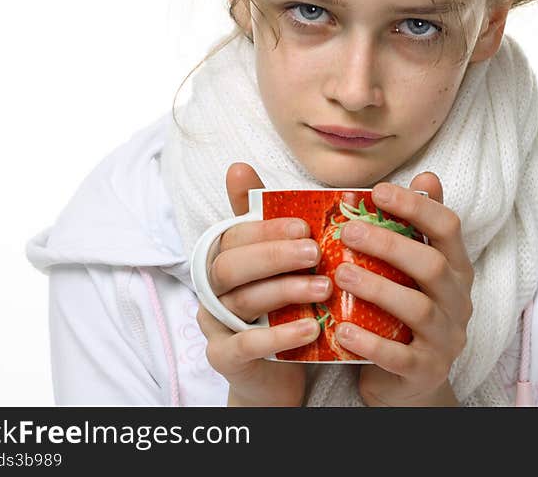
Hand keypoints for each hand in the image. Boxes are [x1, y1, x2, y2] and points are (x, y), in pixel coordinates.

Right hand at [196, 162, 330, 405]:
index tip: (306, 224)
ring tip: (324, 289)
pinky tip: (309, 329)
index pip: (234, 236)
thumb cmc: (278, 306)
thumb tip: (238, 166)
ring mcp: (215, 325)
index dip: (267, 229)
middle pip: (230, 266)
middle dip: (273, 255)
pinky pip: (244, 347)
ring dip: (284, 291)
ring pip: (240, 302)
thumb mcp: (276, 261)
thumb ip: (262, 218)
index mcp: (224, 259)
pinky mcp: (225, 360)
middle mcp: (213, 290)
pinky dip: (277, 336)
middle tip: (315, 252)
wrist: (275, 371)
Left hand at [331, 172, 473, 405]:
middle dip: (390, 245)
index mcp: (456, 270)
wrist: (408, 384)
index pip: (448, 228)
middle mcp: (458, 301)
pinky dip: (370, 342)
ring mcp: (446, 339)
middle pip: (433, 265)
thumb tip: (426, 174)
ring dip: (378, 288)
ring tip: (341, 276)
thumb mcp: (412, 271)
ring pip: (418, 309)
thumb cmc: (403, 315)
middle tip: (347, 232)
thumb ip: (417, 228)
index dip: (417, 206)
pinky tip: (341, 330)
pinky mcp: (426, 371)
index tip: (378, 191)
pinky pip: (399, 356)